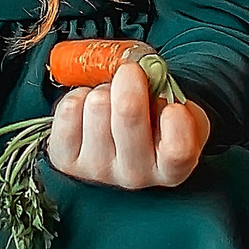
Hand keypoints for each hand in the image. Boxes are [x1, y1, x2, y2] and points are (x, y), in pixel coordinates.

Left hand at [46, 60, 208, 188]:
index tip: (173, 106)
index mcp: (170, 170)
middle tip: (131, 72)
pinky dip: (78, 95)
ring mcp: (97, 170)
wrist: (116, 143)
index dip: (177, 122)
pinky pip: (69, 109)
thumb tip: (151, 74)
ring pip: (97, 104)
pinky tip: (87, 104)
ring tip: (109, 96)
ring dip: (103, 89)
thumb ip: (176, 98)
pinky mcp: (66, 160)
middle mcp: (135, 176)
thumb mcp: (181, 114)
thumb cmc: (154, 124)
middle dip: (130, 81)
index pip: (178, 151)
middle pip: (130, 113)